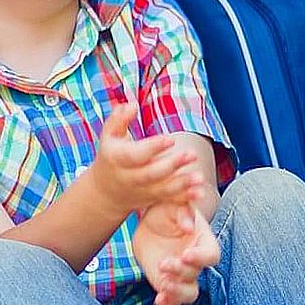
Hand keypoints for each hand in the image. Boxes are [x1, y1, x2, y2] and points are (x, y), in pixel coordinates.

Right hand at [88, 102, 204, 218]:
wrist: (105, 193)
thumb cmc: (110, 157)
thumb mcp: (108, 136)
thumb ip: (119, 119)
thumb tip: (132, 104)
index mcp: (118, 159)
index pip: (136, 155)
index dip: (153, 147)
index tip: (171, 139)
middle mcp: (129, 177)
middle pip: (152, 173)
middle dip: (173, 165)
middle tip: (192, 154)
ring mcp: (141, 190)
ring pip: (163, 189)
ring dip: (183, 184)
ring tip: (200, 177)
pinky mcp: (152, 199)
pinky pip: (169, 199)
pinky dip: (185, 197)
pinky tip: (200, 192)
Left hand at [133, 199, 219, 304]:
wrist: (149, 222)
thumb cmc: (166, 209)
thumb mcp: (172, 203)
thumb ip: (182, 210)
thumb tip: (188, 224)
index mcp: (202, 241)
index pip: (211, 254)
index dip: (201, 258)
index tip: (186, 255)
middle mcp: (195, 261)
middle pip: (197, 274)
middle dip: (181, 272)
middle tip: (164, 264)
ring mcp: (182, 275)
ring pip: (189, 293)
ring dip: (178, 292)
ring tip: (163, 284)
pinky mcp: (167, 285)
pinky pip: (173, 302)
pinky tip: (159, 300)